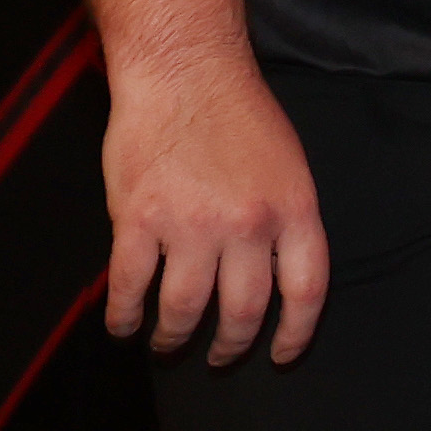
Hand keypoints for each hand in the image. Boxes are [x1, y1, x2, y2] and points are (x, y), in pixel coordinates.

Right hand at [102, 59, 326, 363]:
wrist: (185, 72)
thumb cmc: (238, 113)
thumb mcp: (288, 165)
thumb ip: (284, 220)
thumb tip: (274, 272)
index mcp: (294, 208)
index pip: (307, 290)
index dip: (295, 334)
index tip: (281, 355)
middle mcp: (248, 224)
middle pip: (244, 311)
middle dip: (230, 345)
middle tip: (218, 357)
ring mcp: (191, 225)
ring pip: (184, 309)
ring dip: (174, 336)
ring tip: (168, 344)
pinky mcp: (138, 221)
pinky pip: (130, 288)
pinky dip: (124, 315)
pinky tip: (124, 324)